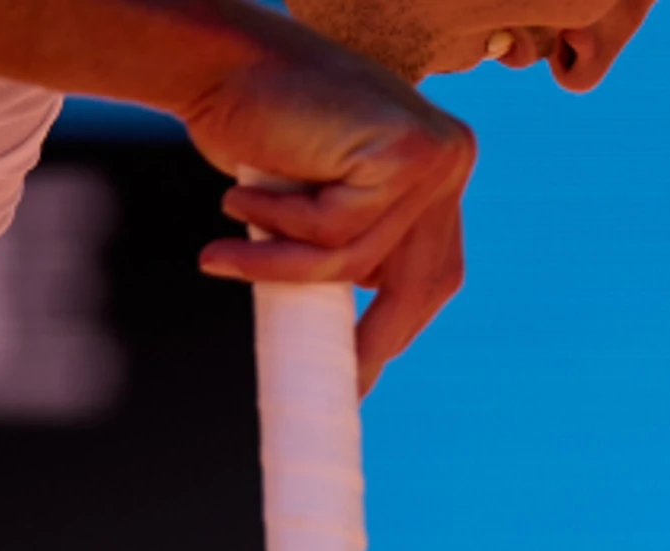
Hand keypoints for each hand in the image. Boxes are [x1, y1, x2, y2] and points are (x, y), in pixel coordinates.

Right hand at [180, 20, 474, 385]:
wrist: (222, 55)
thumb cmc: (260, 125)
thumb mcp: (323, 198)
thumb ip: (355, 245)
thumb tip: (363, 346)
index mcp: (440, 176)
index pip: (431, 273)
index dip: (395, 328)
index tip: (359, 377)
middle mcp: (449, 164)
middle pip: (418, 283)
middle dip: (368, 337)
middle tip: (323, 377)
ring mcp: (433, 157)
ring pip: (359, 259)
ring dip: (282, 270)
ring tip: (221, 259)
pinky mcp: (400, 154)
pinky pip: (334, 230)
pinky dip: (276, 228)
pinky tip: (238, 196)